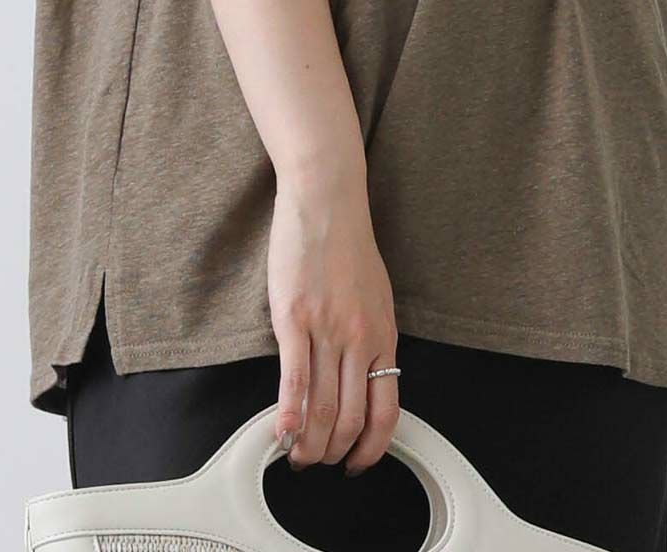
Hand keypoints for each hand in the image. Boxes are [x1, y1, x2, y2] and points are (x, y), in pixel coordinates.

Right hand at [267, 178, 400, 477]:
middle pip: (349, 419)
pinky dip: (288, 415)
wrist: (327, 202)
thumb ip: (371, 340)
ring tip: (296, 454)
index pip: (386, 411)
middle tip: (316, 462)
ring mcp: (327, 330)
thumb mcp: (377, 298)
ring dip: (307, 445)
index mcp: (383, 335)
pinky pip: (294, 379)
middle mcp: (360, 338)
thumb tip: (362, 381)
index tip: (356, 463)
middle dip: (332, 453)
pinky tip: (280, 433)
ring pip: (321, 409)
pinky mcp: (294, 318)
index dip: (370, 448)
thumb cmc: (349, 246)